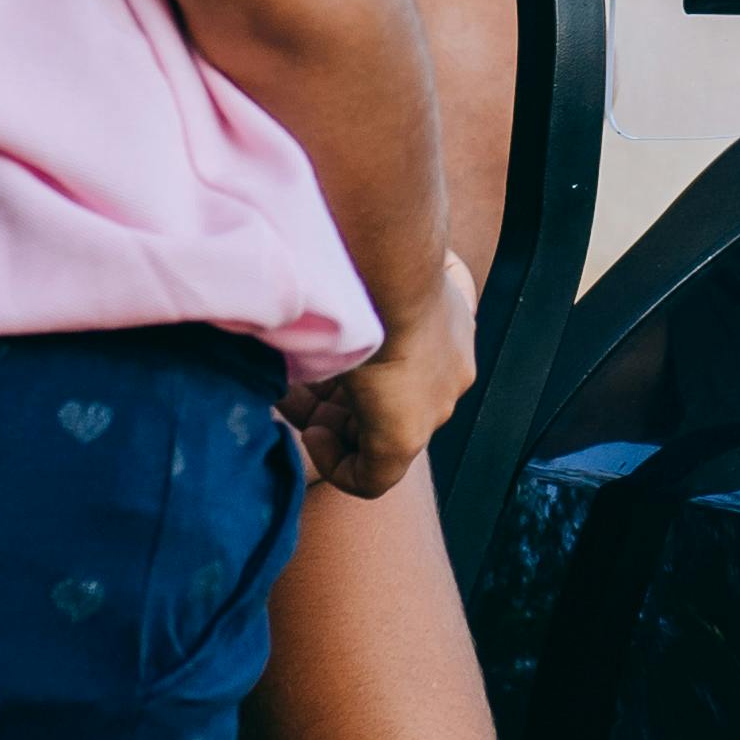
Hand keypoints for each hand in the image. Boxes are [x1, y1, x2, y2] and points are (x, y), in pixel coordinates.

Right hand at [288, 250, 478, 497]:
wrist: (385, 274)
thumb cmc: (369, 265)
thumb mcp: (367, 281)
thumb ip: (355, 297)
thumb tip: (328, 281)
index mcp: (448, 330)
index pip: (405, 362)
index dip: (359, 366)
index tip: (326, 357)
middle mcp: (447, 373)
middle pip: (385, 401)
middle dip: (334, 399)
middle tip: (293, 387)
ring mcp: (432, 407)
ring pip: (374, 432)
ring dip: (329, 423)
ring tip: (291, 403)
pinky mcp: (407, 438)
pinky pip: (375, 475)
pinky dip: (339, 463)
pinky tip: (313, 433)